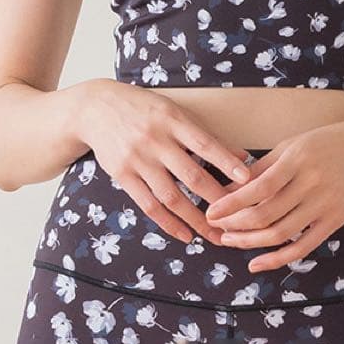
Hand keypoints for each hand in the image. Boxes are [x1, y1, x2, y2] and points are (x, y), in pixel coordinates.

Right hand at [76, 79, 253, 246]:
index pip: (205, 143)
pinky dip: (168, 223)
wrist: (96, 107)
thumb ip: (205, 135)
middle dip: (216, 199)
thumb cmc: (144, 107)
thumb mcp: (174, 111)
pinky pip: (149, 205)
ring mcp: (138, 159)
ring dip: (195, 219)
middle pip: (191, 174)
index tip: (248, 178)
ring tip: (216, 235)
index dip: (226, 162)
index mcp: (172, 120)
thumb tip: (242, 155)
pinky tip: (185, 235)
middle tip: (238, 219)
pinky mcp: (122, 176)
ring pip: (171, 196)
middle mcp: (156, 140)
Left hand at [204, 116, 343, 272]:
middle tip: (215, 228)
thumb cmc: (327, 142)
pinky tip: (257, 262)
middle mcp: (311, 182)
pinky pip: (303, 246)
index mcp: (297, 158)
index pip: (258, 187)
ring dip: (250, 243)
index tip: (211, 212)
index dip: (231, 203)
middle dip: (235, 225)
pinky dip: (278, 259)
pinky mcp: (336, 220)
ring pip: (281, 233)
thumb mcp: (294, 145)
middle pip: (266, 214)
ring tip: (230, 241)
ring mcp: (325, 203)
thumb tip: (230, 189)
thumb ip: (263, 167)